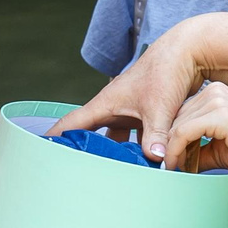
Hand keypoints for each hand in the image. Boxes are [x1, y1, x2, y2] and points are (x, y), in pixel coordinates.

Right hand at [50, 17, 211, 160]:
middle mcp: (114, 108)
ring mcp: (130, 111)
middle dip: (84, 152)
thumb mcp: (159, 107)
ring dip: (115, 154)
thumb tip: (154, 160)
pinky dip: (138, 149)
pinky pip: (136, 136)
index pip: (72, 123)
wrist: (187, 52)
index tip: (39, 153)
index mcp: (106, 103)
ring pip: (116, 138)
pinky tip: (143, 165)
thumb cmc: (166, 72)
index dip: (55, 137)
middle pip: (92, 134)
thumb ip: (155, 135)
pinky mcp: (147, 114)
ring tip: (111, 175)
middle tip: (77, 174)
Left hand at [161, 81, 227, 185]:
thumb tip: (174, 160)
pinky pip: (183, 133)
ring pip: (176, 125)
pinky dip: (175, 151)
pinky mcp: (221, 115)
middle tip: (170, 167)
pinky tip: (177, 165)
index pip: (180, 113)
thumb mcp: (220, 150)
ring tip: (175, 169)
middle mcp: (216, 91)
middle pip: (175, 118)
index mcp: (216, 94)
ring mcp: (219, 101)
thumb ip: (198, 150)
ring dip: (171, 150)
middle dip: (169, 144)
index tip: (169, 159)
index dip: (170, 137)